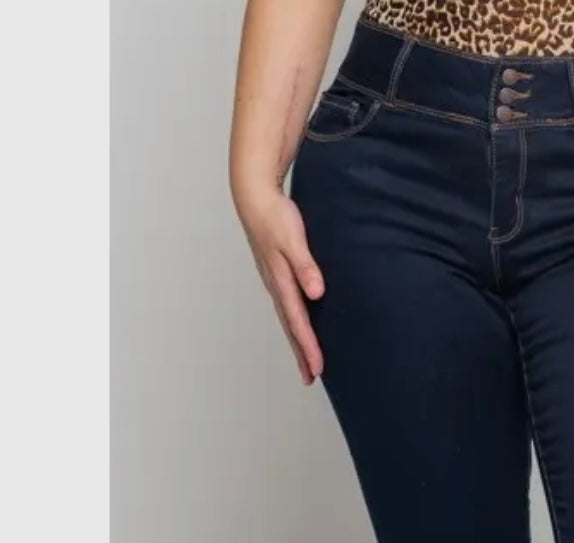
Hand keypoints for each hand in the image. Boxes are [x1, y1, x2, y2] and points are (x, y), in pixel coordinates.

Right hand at [234, 185, 325, 384]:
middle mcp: (276, 285)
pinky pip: (287, 302)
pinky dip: (294, 319)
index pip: (298, 321)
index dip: (308, 346)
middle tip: (312, 377)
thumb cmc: (275, 216)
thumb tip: (317, 293)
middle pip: (291, 326)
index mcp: (281, 281)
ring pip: (288, 317)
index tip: (318, 369)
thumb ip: (306, 266)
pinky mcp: (276, 270)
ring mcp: (275, 279)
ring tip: (306, 359)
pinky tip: (300, 320)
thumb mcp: (293, 239)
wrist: (255, 197)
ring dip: (298, 339)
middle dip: (301, 352)